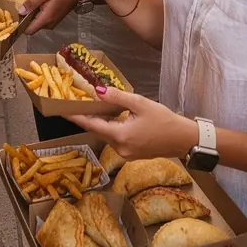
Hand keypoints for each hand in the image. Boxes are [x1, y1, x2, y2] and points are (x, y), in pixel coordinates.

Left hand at [23, 0, 76, 32]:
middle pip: (32, 26)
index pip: (28, 31)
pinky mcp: (54, 19)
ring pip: (37, 23)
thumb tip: (20, 12)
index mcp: (45, 19)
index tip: (18, 15)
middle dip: (27, 17)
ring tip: (35, 2)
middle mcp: (48, 24)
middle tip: (26, 4)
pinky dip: (39, 13)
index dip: (21, 24)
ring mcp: (52, 23)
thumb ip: (31, 2)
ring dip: (33, 14)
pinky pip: (42, 20)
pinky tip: (41, 3)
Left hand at [71, 89, 196, 158]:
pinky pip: (116, 139)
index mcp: (120, 136)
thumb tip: (98, 91)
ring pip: (108, 135)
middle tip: (80, 103)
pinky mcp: (132, 154)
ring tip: (96, 107)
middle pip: (99, 130)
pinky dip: (112, 128)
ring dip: (102, 122)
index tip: (63, 110)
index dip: (77, 117)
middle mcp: (120, 148)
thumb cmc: (164, 120)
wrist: (183, 140)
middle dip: (89, 117)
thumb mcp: (140, 103)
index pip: (92, 125)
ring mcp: (126, 154)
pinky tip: (114, 118)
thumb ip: (118, 97)